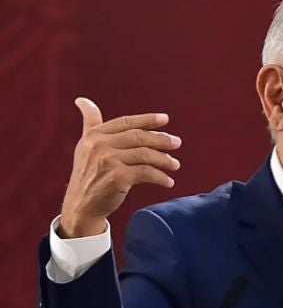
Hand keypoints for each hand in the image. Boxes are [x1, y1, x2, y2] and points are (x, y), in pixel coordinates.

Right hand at [58, 97, 181, 237]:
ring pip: (145, 154)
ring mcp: (107, 161)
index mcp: (93, 135)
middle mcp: (98, 145)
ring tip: (175, 165)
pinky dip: (160, 177)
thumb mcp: (85, 146)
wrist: (80, 206)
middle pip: (138, 137)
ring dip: (164, 160)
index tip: (165, 119)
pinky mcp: (117, 177)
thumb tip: (82, 100)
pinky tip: (168, 181)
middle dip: (161, 139)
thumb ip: (90, 123)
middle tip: (177, 143)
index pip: (125, 122)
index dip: (147, 119)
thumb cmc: (88, 175)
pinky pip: (147, 173)